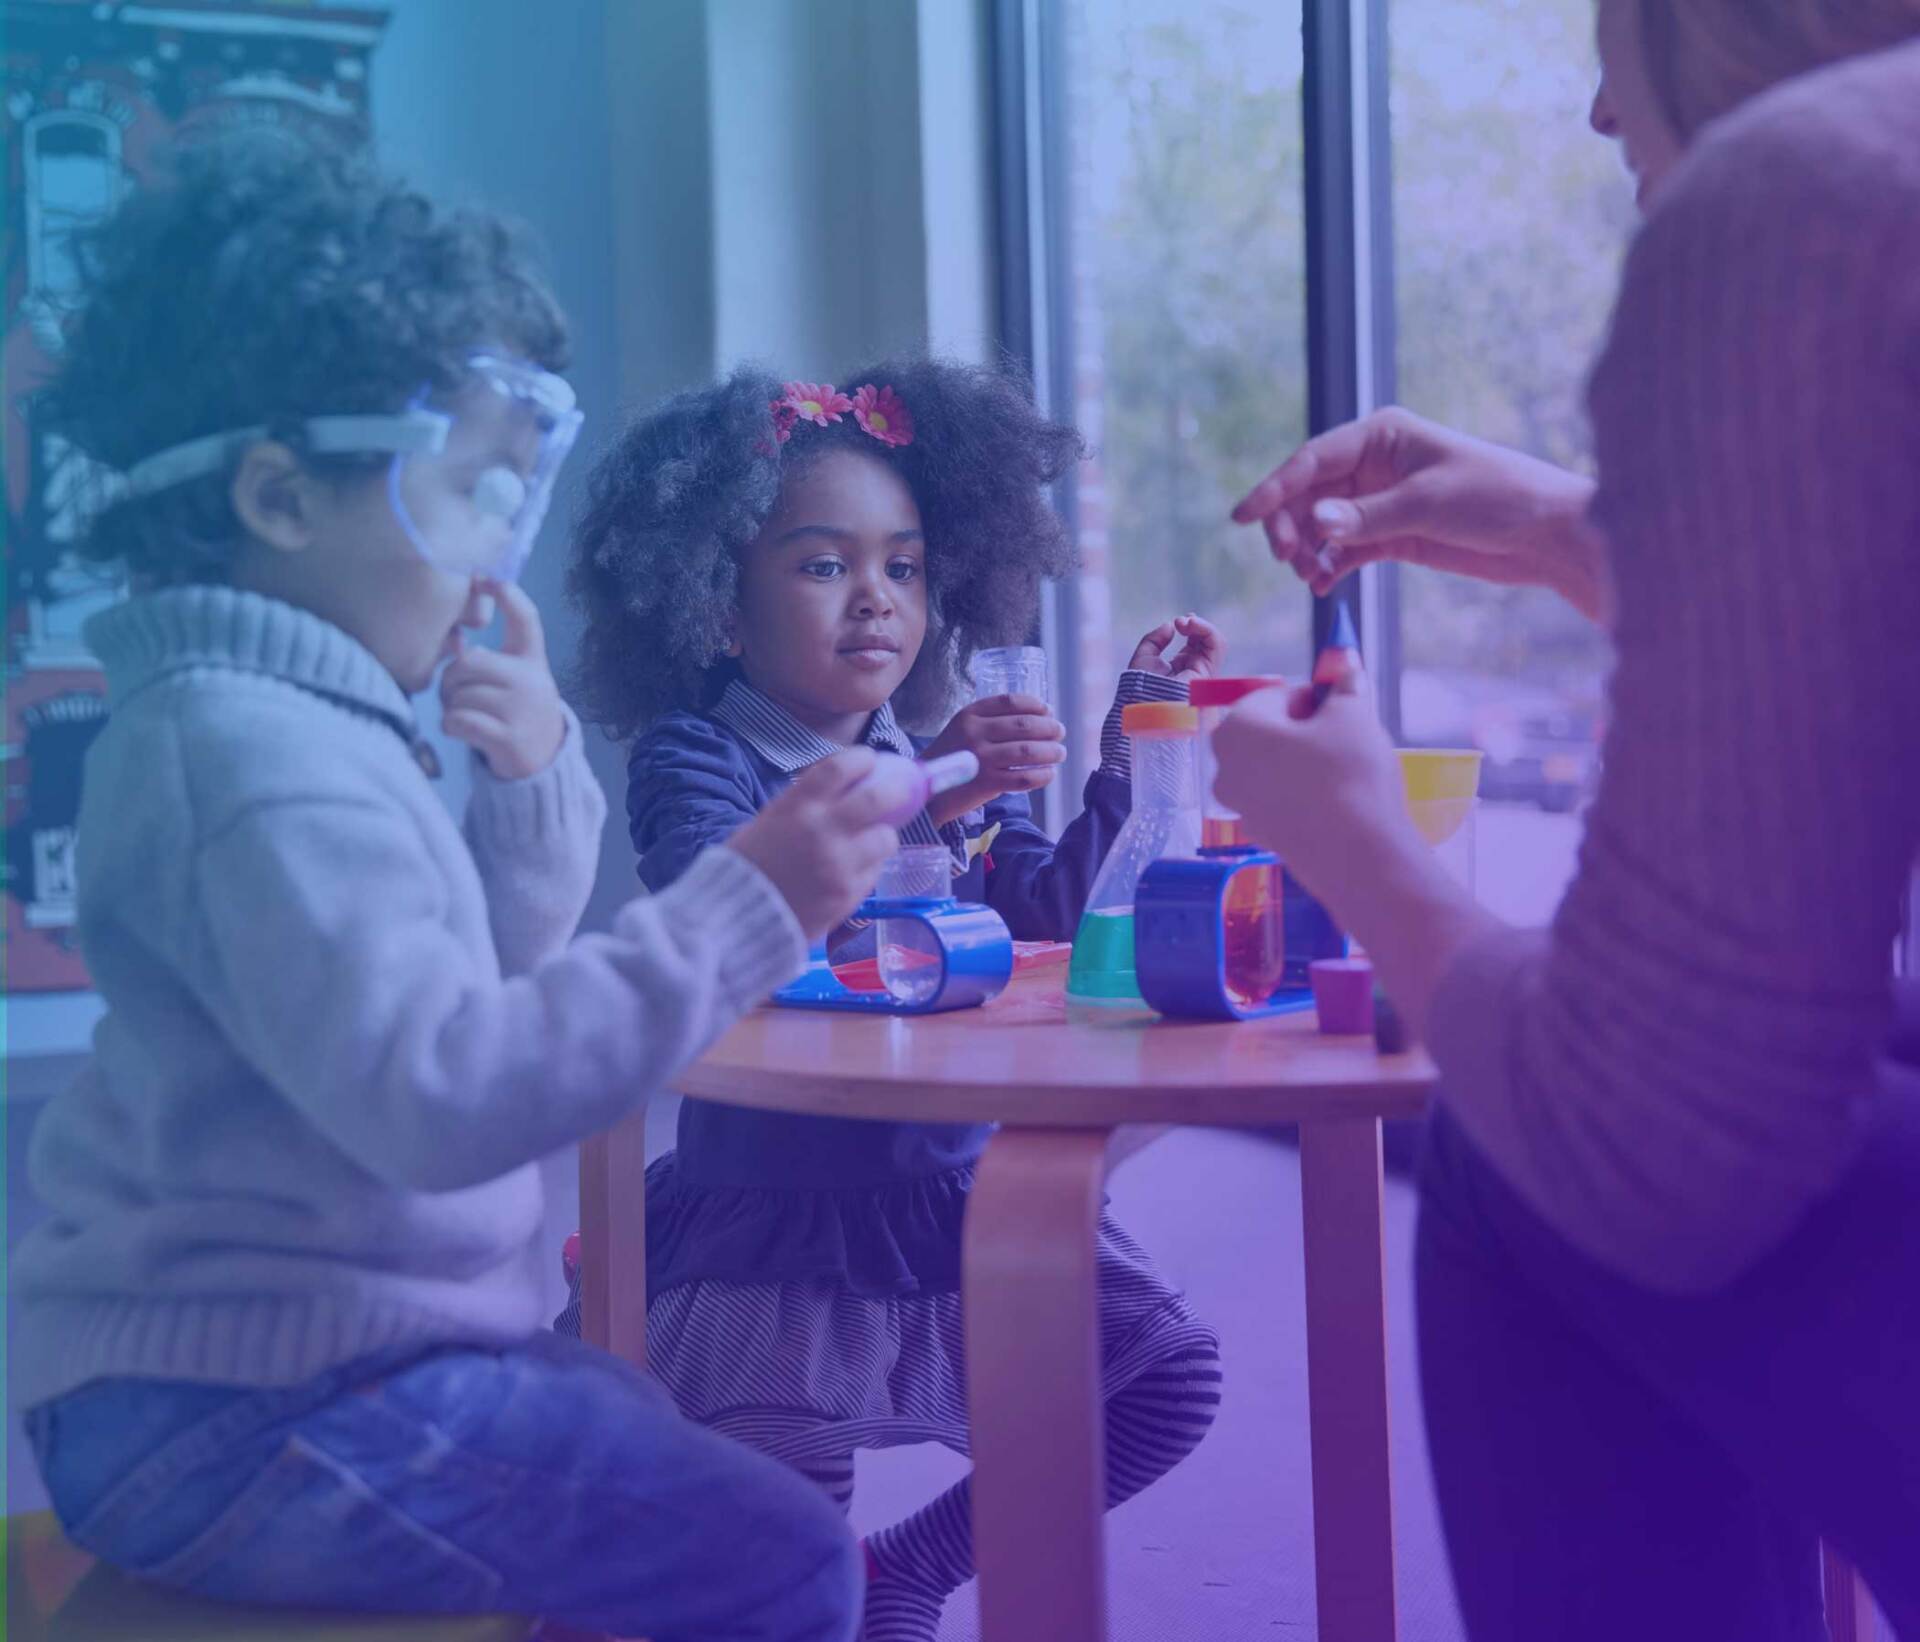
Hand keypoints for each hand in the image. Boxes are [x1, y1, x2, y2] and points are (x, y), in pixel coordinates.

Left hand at [440, 581, 566, 780]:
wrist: (543, 764)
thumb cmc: (517, 714)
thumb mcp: (512, 681)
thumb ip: (486, 659)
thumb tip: (451, 636)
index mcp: (533, 661)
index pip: (525, 618)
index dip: (506, 593)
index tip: (482, 578)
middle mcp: (531, 681)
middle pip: (469, 662)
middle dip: (451, 679)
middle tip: (456, 694)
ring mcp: (521, 710)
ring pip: (460, 694)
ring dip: (451, 706)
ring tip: (465, 715)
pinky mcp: (508, 738)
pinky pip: (458, 720)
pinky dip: (451, 726)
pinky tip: (462, 730)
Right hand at [726, 748, 901, 941]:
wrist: (734, 919)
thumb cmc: (747, 866)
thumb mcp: (768, 821)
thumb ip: (803, 804)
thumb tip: (838, 790)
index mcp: (796, 807)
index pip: (840, 768)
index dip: (861, 758)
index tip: (869, 759)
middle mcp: (823, 831)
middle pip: (878, 798)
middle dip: (896, 789)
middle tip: (899, 789)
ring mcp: (840, 865)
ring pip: (886, 839)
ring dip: (883, 835)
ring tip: (874, 838)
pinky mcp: (849, 895)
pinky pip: (874, 873)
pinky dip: (869, 867)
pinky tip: (856, 869)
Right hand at [919, 693, 1066, 824]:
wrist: (928, 791)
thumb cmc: (953, 758)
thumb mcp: (963, 730)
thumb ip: (991, 722)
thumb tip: (1040, 718)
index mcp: (969, 715)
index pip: (1010, 702)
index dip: (1035, 705)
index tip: (1048, 711)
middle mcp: (974, 733)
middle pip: (1024, 725)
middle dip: (1049, 728)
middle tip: (1060, 733)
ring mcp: (981, 759)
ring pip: (1028, 751)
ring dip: (1051, 752)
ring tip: (1059, 753)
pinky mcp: (987, 783)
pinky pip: (1024, 777)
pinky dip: (1042, 775)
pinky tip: (1049, 774)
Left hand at [1129, 614, 1224, 679]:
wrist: (1145, 705)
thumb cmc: (1141, 688)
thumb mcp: (1143, 658)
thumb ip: (1154, 640)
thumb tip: (1169, 626)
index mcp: (1182, 668)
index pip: (1196, 643)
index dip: (1192, 628)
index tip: (1179, 622)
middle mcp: (1195, 670)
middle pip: (1207, 641)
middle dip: (1196, 625)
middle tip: (1180, 622)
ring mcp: (1203, 672)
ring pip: (1216, 642)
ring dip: (1202, 626)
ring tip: (1184, 622)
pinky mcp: (1207, 672)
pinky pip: (1217, 646)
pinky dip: (1206, 629)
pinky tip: (1191, 624)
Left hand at [1210, 663, 1420, 913]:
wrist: (1358, 855)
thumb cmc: (1349, 771)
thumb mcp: (1353, 715)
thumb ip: (1345, 683)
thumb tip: (1344, 655)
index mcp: (1236, 728)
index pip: (1273, 695)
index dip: (1312, 698)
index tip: (1341, 708)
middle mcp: (1225, 766)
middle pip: (1267, 732)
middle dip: (1304, 729)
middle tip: (1345, 737)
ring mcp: (1238, 805)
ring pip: (1272, 767)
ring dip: (1303, 761)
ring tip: (1345, 770)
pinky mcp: (1260, 835)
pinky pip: (1280, 799)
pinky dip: (1303, 794)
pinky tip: (1337, 800)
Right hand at [1230, 407, 1610, 623]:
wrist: (1546, 534)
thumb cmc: (1496, 497)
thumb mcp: (1428, 502)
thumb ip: (1366, 515)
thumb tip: (1313, 523)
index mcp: (1382, 435)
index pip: (1312, 459)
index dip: (1274, 487)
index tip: (1243, 517)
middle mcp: (1375, 464)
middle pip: (1308, 493)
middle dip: (1290, 524)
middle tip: (1286, 557)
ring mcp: (1380, 501)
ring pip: (1322, 524)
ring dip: (1308, 549)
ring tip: (1308, 574)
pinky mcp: (1392, 535)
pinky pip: (1344, 550)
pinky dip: (1330, 567)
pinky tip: (1323, 585)